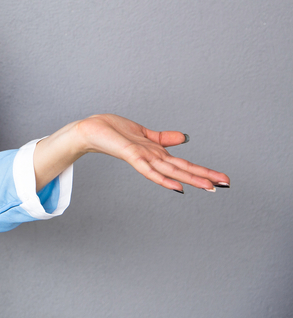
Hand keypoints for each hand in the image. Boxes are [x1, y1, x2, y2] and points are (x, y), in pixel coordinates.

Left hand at [70, 114, 229, 192]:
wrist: (90, 130)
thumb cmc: (113, 131)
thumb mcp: (145, 133)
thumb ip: (164, 138)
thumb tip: (185, 138)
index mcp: (157, 154)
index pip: (185, 164)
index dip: (204, 171)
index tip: (224, 179)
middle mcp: (152, 159)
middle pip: (182, 169)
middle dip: (205, 177)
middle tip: (226, 185)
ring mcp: (143, 158)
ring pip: (171, 170)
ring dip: (191, 179)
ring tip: (210, 187)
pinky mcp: (131, 155)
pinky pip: (149, 169)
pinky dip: (163, 178)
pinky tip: (177, 187)